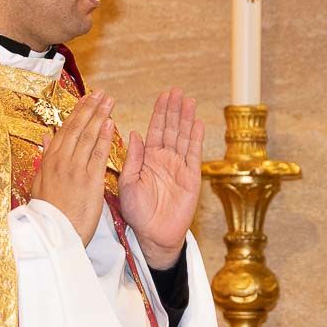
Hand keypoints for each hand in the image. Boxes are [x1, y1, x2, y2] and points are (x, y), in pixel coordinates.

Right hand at [30, 91, 114, 245]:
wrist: (52, 235)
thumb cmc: (48, 213)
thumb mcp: (39, 182)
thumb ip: (46, 157)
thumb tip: (46, 137)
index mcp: (49, 161)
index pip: (65, 130)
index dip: (77, 112)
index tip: (86, 98)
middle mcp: (61, 161)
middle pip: (77, 128)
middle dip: (89, 108)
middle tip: (100, 93)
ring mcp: (75, 169)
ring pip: (88, 137)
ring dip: (99, 116)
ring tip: (108, 101)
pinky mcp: (89, 181)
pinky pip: (98, 154)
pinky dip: (104, 137)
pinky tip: (110, 123)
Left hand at [119, 88, 203, 268]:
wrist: (153, 235)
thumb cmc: (138, 212)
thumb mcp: (128, 183)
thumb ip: (133, 158)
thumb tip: (134, 133)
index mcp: (148, 159)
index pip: (155, 130)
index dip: (160, 113)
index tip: (163, 96)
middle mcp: (165, 160)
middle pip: (171, 129)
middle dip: (174, 110)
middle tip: (177, 91)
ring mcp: (180, 167)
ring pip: (184, 138)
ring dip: (187, 119)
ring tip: (189, 101)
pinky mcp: (191, 178)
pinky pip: (194, 155)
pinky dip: (196, 139)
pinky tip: (198, 124)